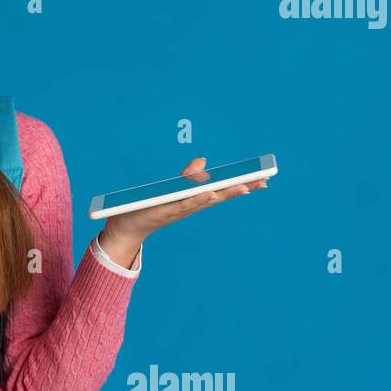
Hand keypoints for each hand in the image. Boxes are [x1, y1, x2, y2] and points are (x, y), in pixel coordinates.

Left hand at [99, 156, 267, 255]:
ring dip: (225, 194)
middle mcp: (190, 207)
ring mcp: (179, 210)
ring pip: (206, 201)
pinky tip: (211, 193)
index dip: (242, 185)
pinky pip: (184, 204)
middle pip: (220, 196)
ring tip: (245, 187)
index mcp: (193, 201)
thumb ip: (188, 176)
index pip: (222, 191)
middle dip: (241, 189)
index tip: (264, 179)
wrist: (126, 228)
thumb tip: (203, 162)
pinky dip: (198, 199)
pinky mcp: (165, 211)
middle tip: (264, 181)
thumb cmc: (149, 208)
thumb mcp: (171, 189)